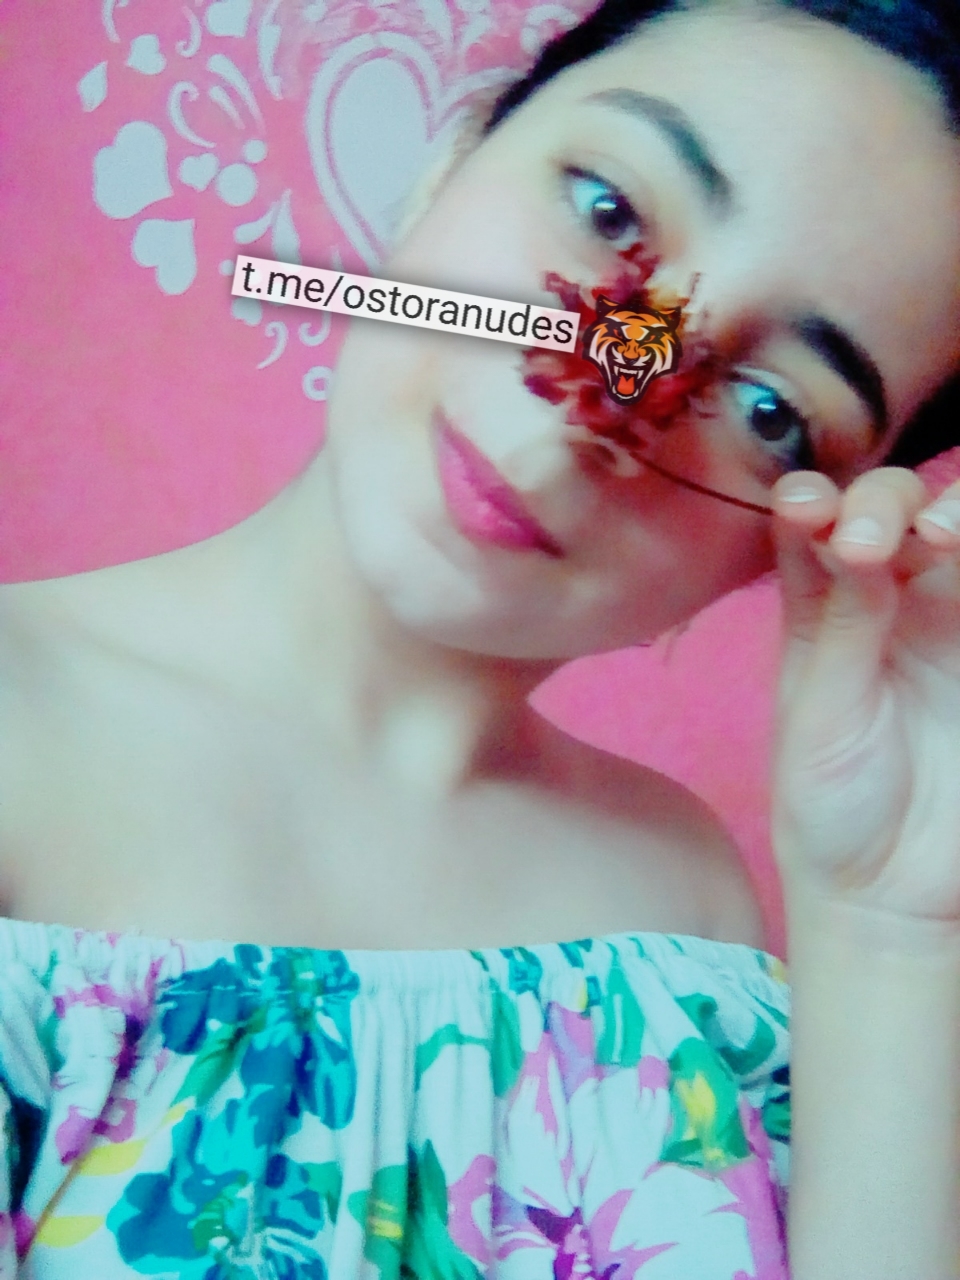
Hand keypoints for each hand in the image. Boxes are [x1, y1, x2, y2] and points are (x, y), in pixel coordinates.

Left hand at [771, 466, 959, 923]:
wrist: (892, 893)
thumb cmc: (830, 806)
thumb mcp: (822, 714)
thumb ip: (844, 625)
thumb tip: (855, 537)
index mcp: (819, 612)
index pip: (814, 524)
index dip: (811, 498)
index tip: (807, 510)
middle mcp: (887, 601)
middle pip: (892, 509)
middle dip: (883, 501)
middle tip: (869, 542)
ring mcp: (948, 620)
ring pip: (957, 528)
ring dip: (951, 510)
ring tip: (938, 537)